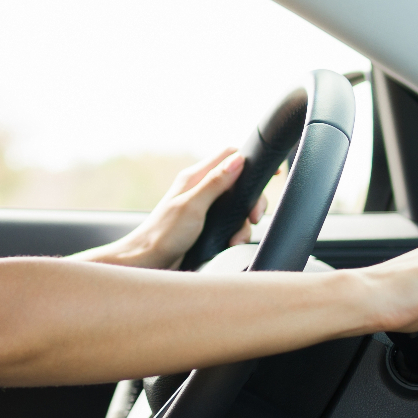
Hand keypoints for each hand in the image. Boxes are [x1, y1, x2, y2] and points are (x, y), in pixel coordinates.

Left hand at [70, 148, 266, 268]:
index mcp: (195, 177)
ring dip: (243, 222)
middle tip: (254, 215)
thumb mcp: (192, 206)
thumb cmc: (163, 234)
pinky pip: (230, 223)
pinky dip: (235, 233)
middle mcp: (200, 189)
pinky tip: (230, 243)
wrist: (148, 262)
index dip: (250, 159)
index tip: (269, 172)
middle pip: (239, 182)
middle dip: (251, 199)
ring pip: (237, 206)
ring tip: (237, 236)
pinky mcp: (206, 225)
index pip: (228, 155)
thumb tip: (238, 160)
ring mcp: (204, 207)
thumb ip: (215, 183)